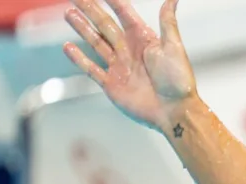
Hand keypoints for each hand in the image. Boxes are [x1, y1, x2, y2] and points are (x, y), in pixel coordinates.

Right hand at [62, 0, 195, 132]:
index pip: (123, 14)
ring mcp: (120, 67)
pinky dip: (79, 58)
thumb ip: (168, 22)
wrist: (174, 111)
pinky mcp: (112, 84)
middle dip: (90, 9)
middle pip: (105, 24)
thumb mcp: (173, 47)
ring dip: (82, 28)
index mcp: (144, 39)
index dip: (112, 0)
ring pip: (96, 42)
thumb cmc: (178, 80)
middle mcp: (130, 50)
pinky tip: (67, 47)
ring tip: (69, 13)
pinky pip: (91, 68)